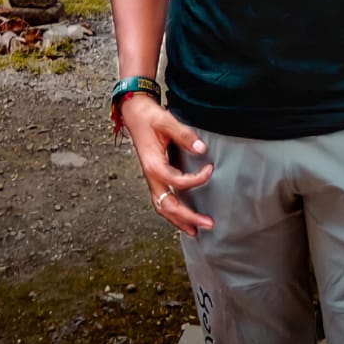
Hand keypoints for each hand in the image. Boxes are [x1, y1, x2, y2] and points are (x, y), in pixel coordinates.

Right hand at [119, 94, 213, 236]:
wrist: (133, 112)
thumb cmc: (148, 117)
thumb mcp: (166, 121)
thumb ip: (184, 135)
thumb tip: (201, 149)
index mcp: (153, 165)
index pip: (177, 181)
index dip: (196, 180)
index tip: (210, 169)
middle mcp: (150, 176)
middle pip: (167, 205)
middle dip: (187, 217)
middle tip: (207, 224)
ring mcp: (151, 178)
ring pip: (162, 207)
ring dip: (178, 220)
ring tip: (195, 231)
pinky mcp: (153, 177)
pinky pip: (161, 200)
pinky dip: (172, 212)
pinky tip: (182, 217)